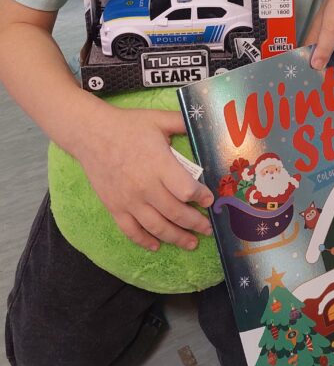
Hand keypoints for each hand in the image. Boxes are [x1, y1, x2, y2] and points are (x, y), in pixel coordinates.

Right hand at [76, 106, 213, 251]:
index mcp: (159, 164)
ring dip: (177, 238)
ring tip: (191, 243)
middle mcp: (145, 187)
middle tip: (207, 229)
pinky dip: (145, 241)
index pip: (186, 190)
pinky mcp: (115, 208)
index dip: (201, 197)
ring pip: (157, 227)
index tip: (210, 200)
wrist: (91, 134)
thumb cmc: (127, 125)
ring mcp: (129, 200)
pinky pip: (132, 231)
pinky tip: (157, 246)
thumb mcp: (158, 119)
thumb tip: (204, 123)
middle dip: (196, 223)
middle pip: (176, 213)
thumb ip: (182, 122)